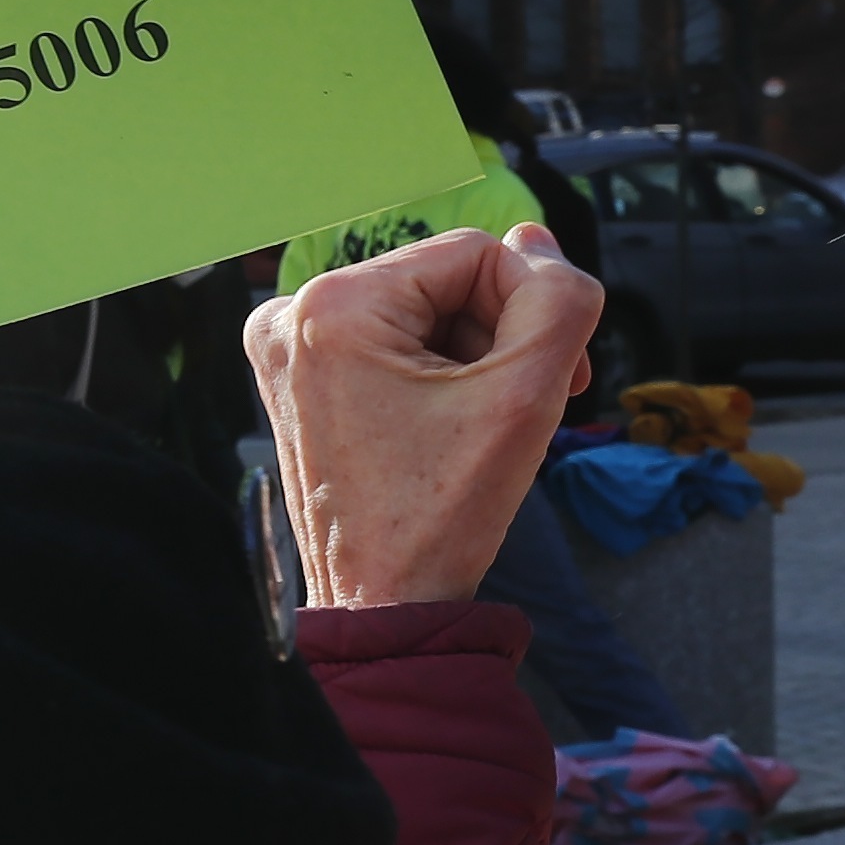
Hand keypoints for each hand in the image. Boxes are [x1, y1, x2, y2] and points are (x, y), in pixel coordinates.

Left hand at [243, 224, 604, 612]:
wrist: (383, 604)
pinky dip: (433, 373)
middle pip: (444, 281)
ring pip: (423, 312)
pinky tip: (445, 424)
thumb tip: (536, 239)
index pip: (476, 252)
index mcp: (333, 305)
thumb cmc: (440, 516)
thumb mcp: (527, 396)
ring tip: (480, 423)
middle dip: (498, 336)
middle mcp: (292, 313)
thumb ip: (557, 301)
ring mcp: (288, 347)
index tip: (550, 379)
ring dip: (471, 356)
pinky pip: (390, 343)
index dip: (530, 308)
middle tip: (519, 406)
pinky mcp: (298, 377)